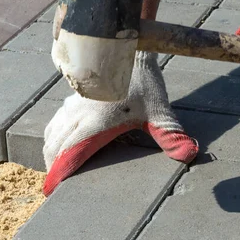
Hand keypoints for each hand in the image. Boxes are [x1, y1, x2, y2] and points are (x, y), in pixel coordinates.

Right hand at [43, 51, 197, 195]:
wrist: (131, 50)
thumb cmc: (145, 83)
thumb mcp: (160, 112)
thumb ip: (172, 135)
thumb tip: (189, 154)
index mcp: (96, 122)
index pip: (69, 152)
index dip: (59, 171)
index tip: (52, 189)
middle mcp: (79, 114)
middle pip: (54, 144)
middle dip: (51, 165)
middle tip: (54, 183)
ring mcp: (74, 104)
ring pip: (52, 131)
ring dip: (50, 150)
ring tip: (54, 165)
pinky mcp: (74, 97)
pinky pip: (56, 120)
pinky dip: (53, 134)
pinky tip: (60, 140)